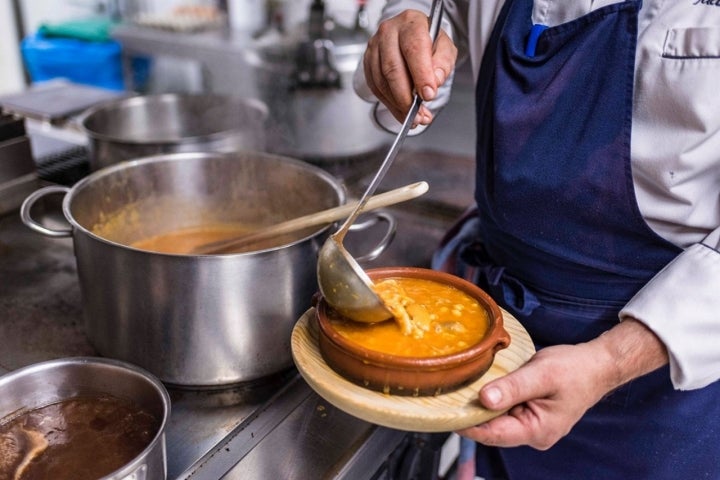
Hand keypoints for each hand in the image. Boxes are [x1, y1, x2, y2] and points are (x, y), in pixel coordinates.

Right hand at [363, 9, 456, 126]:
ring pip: (382, 81)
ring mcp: (375, 47)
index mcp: (411, 23)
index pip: (414, 49)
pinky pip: (375, 88)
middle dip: (406, 97)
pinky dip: (389, 104)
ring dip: (398, 104)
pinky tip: (402, 110)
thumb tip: (435, 81)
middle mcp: (389, 32)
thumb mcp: (445, 48)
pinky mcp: (368, 62)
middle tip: (419, 114)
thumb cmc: (428, 41)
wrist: (411, 37)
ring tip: (414, 116)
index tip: (428, 95)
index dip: (421, 75)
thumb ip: (443, 63)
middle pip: (393, 68)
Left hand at [457, 319, 668, 449]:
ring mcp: (531, 426)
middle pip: (491, 429)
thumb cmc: (575, 369)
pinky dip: (492, 400)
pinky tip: (480, 386)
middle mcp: (533, 435)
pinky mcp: (529, 414)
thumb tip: (484, 399)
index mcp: (537, 431)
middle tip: (445, 396)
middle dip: (471, 413)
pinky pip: (504, 410)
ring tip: (458, 389)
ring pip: (496, 419)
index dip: (466, 424)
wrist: (596, 365)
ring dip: (481, 405)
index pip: (492, 434)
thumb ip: (513, 387)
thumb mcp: (541, 374)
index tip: (445, 412)